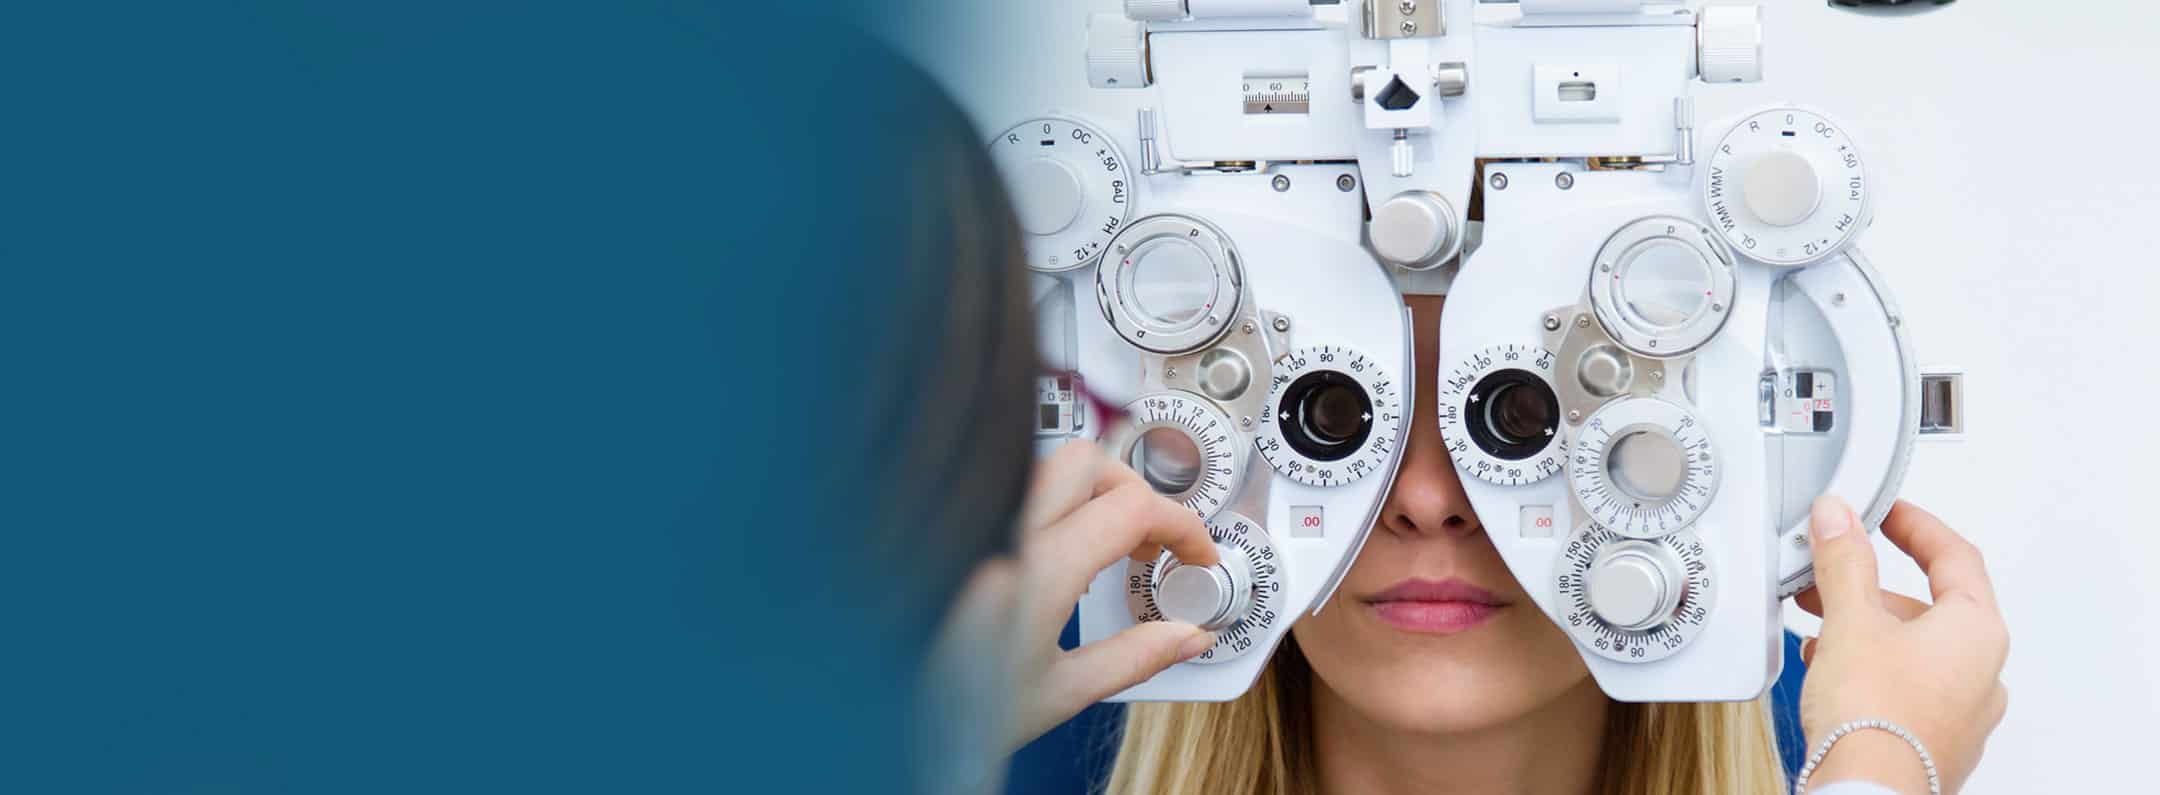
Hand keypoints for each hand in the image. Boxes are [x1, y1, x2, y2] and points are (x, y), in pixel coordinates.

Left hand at [927, 440, 1220, 755]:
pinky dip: (1045, 505)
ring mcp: (972, 525)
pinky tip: (1051, 551)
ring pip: (1046, 467)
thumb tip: (1184, 637)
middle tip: (1151, 540)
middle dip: (1135, 490)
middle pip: (1091, 460)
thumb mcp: (1058, 694)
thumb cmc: (948, 710)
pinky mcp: (950, 533)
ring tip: (1104, 545)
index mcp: (1040, 569)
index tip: (1194, 554)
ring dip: (1088, 494)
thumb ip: (1133, 657)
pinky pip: (1008, 490)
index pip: (1134, 507)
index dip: (1182, 526)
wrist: (873, 709)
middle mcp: (1002, 529)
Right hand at [1795, 497, 2009, 793]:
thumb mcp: (1850, 620)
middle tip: (1828, 575)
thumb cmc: (1875, 717)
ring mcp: (1962, 712)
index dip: (1916, 526)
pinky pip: (1905, 688)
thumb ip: (1844, 560)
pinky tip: (1830, 674)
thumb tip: (1839, 517)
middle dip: (1870, 587)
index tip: (1886, 512)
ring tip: (1818, 630)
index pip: (1955, 556)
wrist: (1866, 792)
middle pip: (1929, 606)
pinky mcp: (1934, 741)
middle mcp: (1981, 672)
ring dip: (1865, 631)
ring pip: (1913, 650)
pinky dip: (1869, 670)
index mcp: (1977, 632)